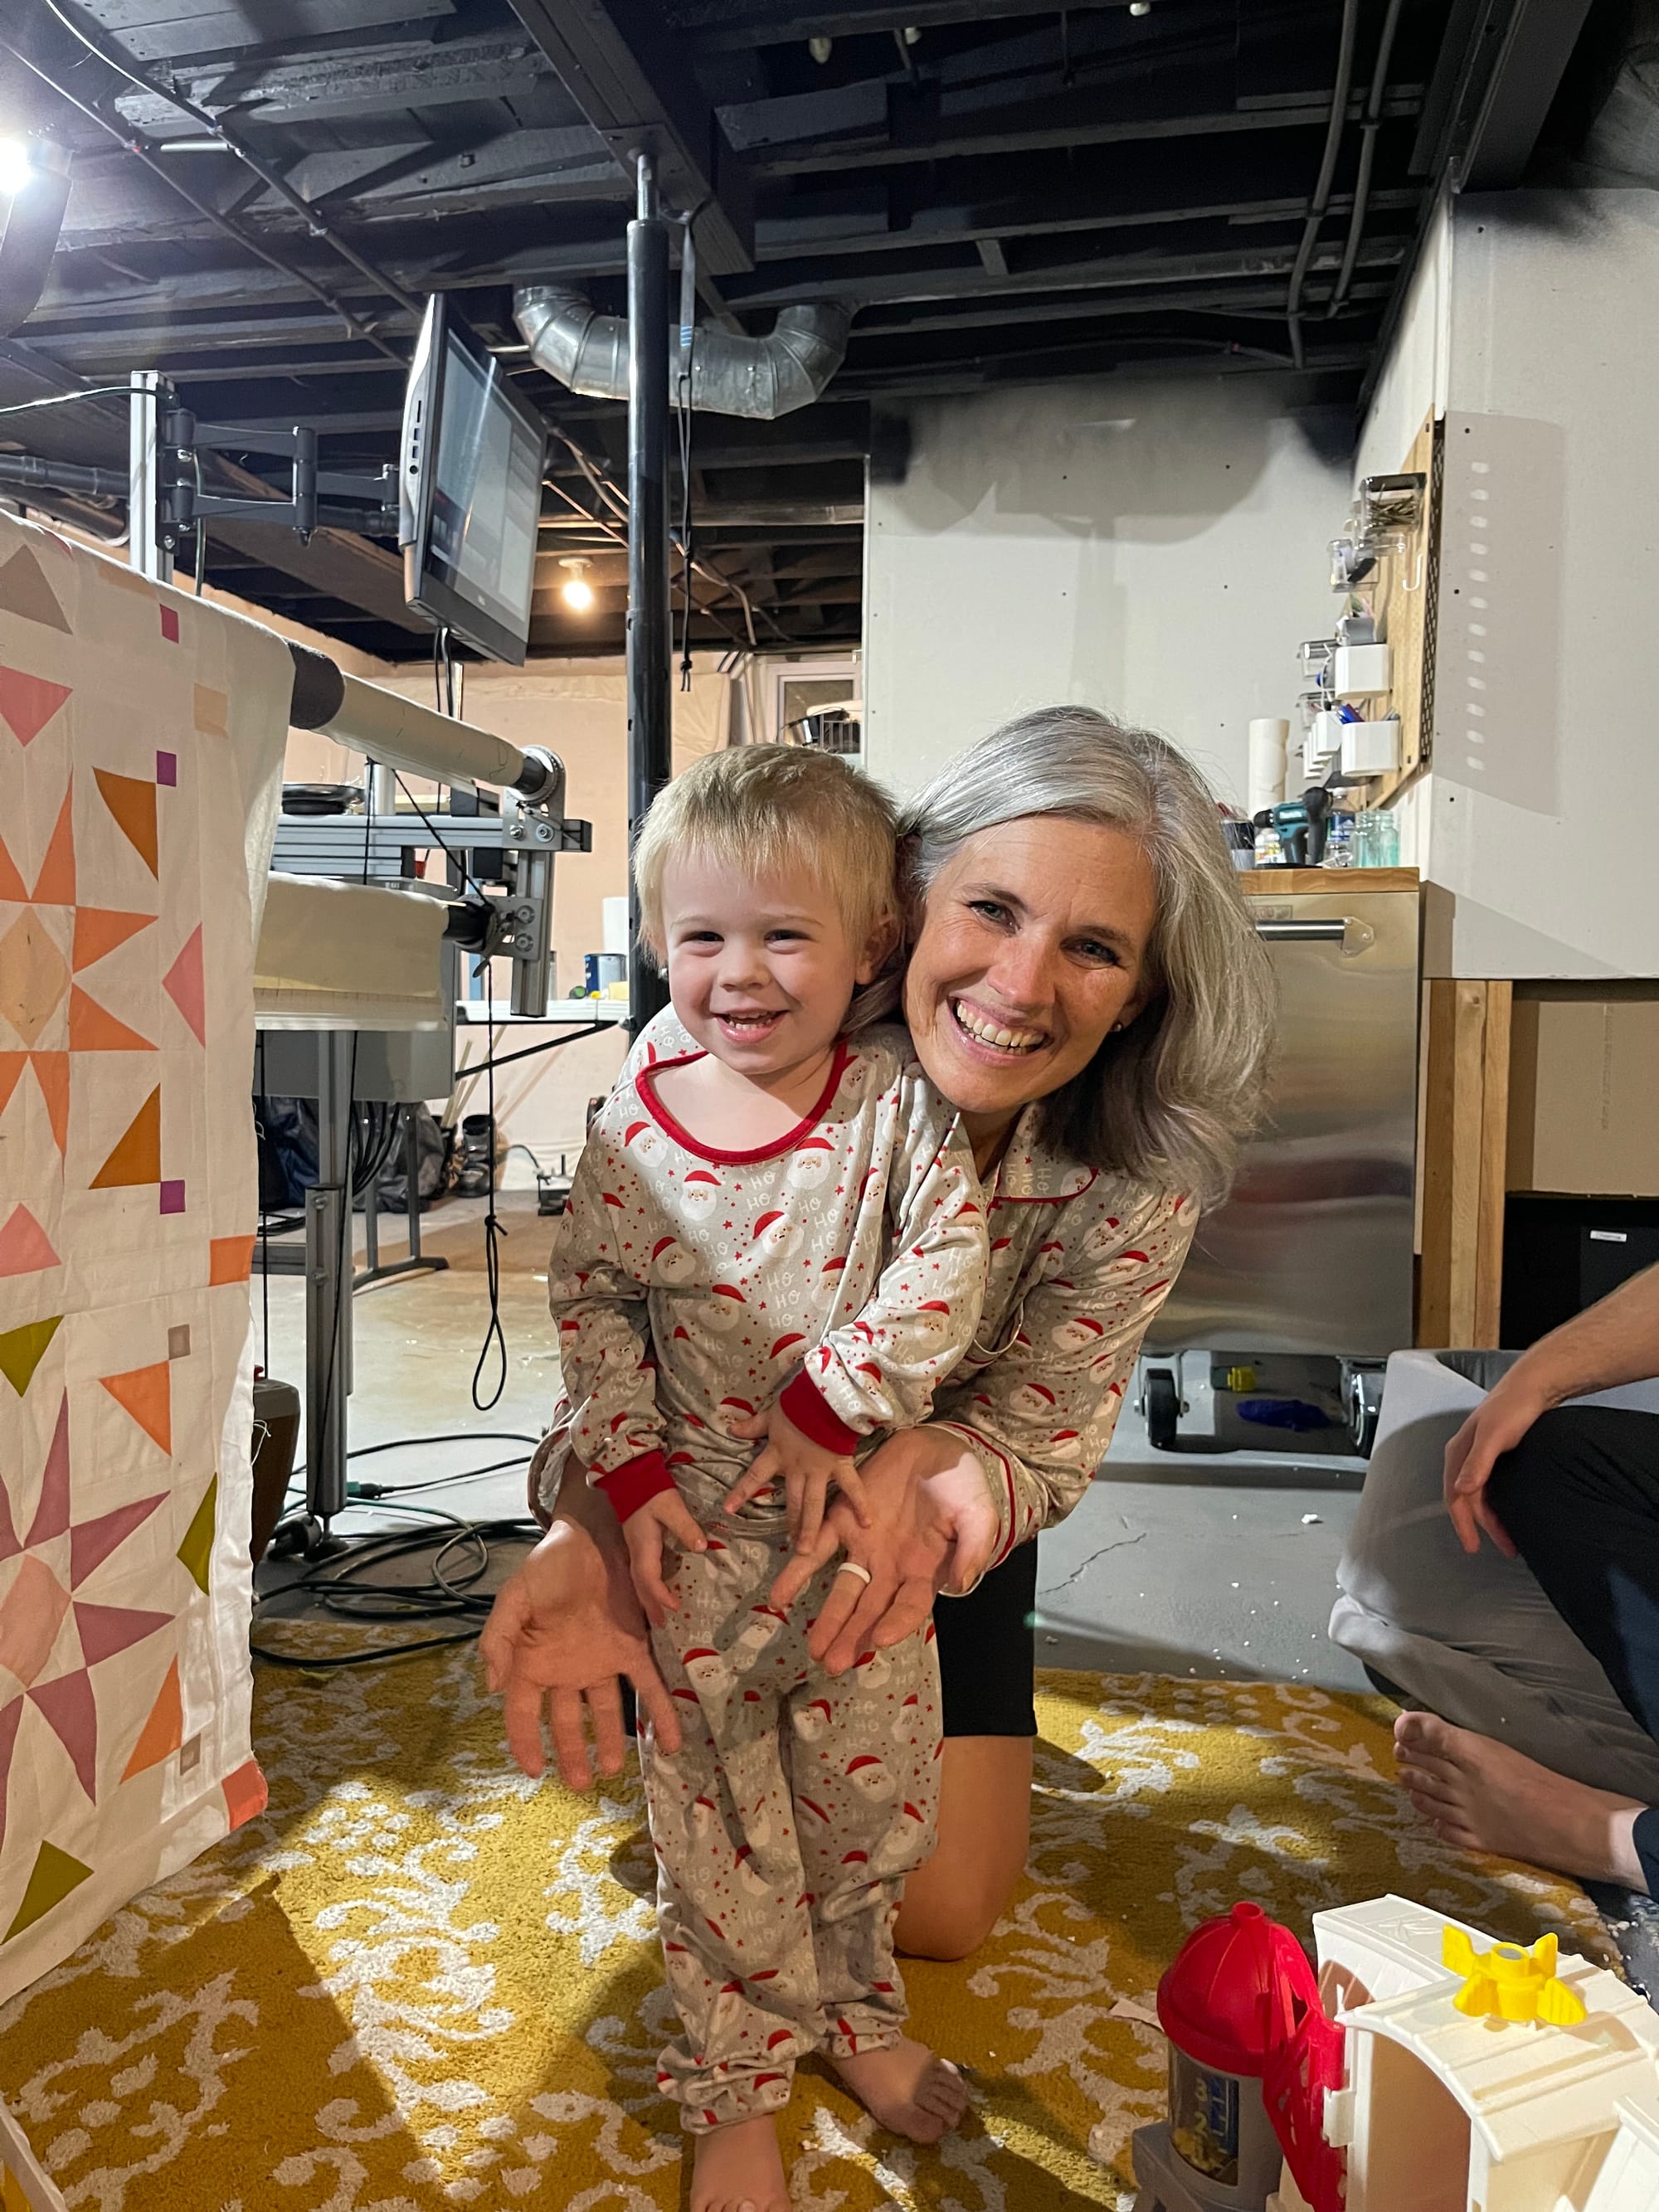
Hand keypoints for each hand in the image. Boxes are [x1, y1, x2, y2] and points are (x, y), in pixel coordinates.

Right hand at [478, 1492, 681, 1788]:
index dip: (524, 1743)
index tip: (532, 1771)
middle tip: (581, 1784)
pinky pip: (649, 1687)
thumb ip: (498, 1640)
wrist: (590, 1535)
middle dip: (573, 1754)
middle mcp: (568, 1669)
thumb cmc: (547, 1567)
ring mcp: (601, 1660)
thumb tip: (495, 1687)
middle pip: (569, 1721)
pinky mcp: (633, 1647)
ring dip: (612, 1741)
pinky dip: (661, 1715)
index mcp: (533, 1662)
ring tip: (614, 1770)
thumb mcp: (514, 1599)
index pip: (524, 1713)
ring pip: (608, 1711)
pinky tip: (670, 1743)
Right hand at [621, 1485, 708, 1625]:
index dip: (660, 1595)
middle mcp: (636, 1552)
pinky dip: (647, 1588)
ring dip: (647, 1600)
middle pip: (641, 1586)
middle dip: (651, 1606)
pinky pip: (641, 1573)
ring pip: (639, 1581)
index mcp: (644, 1546)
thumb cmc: (652, 1493)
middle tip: (662, 1626)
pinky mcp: (638, 1545)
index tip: (675, 1607)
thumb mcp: (672, 1507)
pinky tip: (653, 1592)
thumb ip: (686, 1527)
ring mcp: (635, 1549)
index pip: (649, 1578)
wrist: (631, 1478)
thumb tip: (701, 1548)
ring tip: (658, 1617)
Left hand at [724, 1400, 871, 1552]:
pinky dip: (860, 1503)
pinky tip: (867, 1523)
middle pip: (792, 1502)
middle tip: (791, 1549)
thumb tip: (731, 1428)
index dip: (741, 1492)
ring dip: (811, 1527)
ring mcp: (820, 1471)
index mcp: (778, 1455)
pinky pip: (851, 1487)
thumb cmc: (798, 1405)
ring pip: (814, 1503)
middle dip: (791, 1525)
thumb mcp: (771, 1415)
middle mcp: (797, 1469)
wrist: (826, 1398)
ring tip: (809, 1550)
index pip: (754, 1476)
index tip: (727, 1510)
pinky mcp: (841, 1465)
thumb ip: (753, 1426)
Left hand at [768, 1425, 999, 1673]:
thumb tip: (960, 1584)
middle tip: (833, 1662)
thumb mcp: (979, 1516)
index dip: (896, 1624)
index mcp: (925, 1572)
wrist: (937, 1447)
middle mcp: (891, 1567)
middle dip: (852, 1636)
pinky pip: (817, 1548)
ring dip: (828, 1617)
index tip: (880, 1640)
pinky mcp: (843, 1519)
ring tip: (814, 1646)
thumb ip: (973, 1549)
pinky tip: (781, 1595)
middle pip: (869, 1609)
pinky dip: (798, 1571)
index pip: (908, 1607)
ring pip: (843, 1587)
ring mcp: (865, 1545)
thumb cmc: (963, 1486)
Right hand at [1443, 1373, 1552, 1555]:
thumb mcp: (1495, 1436)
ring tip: (1512, 1536)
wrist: (1535, 1385)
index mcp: (1459, 1452)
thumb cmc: (1514, 1406)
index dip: (1463, 1524)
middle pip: (1469, 1500)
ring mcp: (1481, 1454)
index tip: (1473, 1547)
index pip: (1455, 1497)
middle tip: (1504, 1547)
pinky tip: (1514, 1510)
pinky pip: (1493, 1486)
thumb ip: (1478, 1463)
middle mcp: (1466, 1455)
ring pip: (1482, 1494)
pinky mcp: (1498, 1454)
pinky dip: (1500, 1503)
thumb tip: (1462, 1489)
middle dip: (1483, 1527)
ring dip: (1494, 1517)